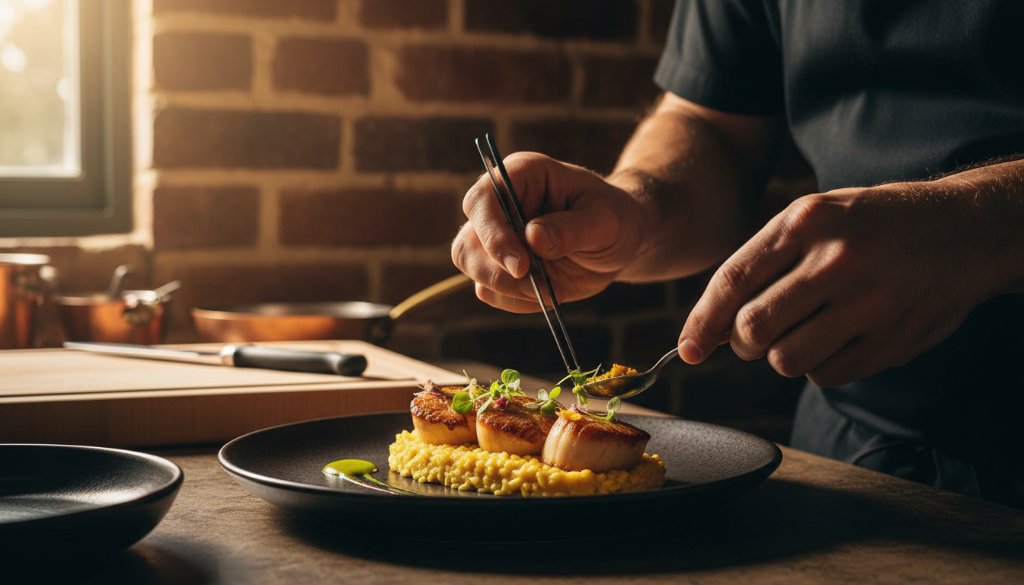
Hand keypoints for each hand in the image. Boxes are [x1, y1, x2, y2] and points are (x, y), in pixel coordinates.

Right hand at [452, 152, 645, 312]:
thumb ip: (572, 228)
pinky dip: (516, 300)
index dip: (493, 234)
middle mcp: (498, 204)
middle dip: (497, 270)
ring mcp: (494, 236)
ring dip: (508, 288)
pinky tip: (548, 292)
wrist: (618, 243)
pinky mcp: (497, 266)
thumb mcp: (606, 221)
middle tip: (538, 284)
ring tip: (550, 289)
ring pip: (471, 266)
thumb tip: (533, 237)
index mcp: (521, 175)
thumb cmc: (614, 219)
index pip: (482, 200)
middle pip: (467, 241)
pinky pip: (489, 291)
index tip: (521, 265)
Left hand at [677, 182, 1001, 386]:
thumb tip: (713, 327)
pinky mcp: (892, 340)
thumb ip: (762, 266)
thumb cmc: (869, 225)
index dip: (702, 322)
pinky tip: (839, 337)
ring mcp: (868, 303)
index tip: (687, 349)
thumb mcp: (814, 219)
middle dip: (743, 341)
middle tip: (756, 334)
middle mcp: (836, 260)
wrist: (962, 230)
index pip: (734, 281)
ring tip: (804, 330)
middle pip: (754, 329)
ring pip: (786, 360)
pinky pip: (825, 376)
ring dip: (782, 355)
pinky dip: (819, 367)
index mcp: (807, 221)